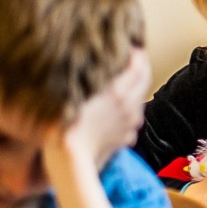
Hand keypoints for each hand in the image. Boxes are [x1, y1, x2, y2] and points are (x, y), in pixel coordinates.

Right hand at [39, 47, 150, 207]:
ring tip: (122, 77)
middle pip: (144, 78)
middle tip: (131, 55)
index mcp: (117, 92)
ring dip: (135, 84)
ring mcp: (130, 121)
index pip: (138, 65)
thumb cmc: (62, 129)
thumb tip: (86, 63)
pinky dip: (130, 104)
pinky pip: (133, 115)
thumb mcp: (69, 96)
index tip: (130, 43)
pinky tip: (117, 104)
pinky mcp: (127, 135)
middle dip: (140, 65)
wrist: (72, 164)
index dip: (137, 52)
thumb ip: (82, 78)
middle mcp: (129, 105)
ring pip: (140, 97)